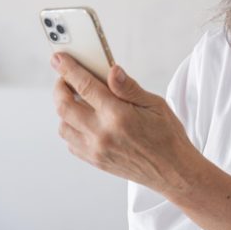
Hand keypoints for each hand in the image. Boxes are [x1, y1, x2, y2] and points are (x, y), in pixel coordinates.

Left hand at [51, 52, 197, 193]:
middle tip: (65, 77)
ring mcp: (96, 149)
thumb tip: (112, 70)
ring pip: (63, 125)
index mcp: (118, 115)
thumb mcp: (155, 104)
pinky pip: (70, 141)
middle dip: (59, 87)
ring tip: (76, 98)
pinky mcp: (95, 160)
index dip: (68, 69)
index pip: (84, 86)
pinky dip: (70, 127)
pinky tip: (83, 120)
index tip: (58, 58)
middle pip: (64, 106)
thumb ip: (129, 88)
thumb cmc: (167, 135)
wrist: (172, 171)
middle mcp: (102, 133)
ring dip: (64, 109)